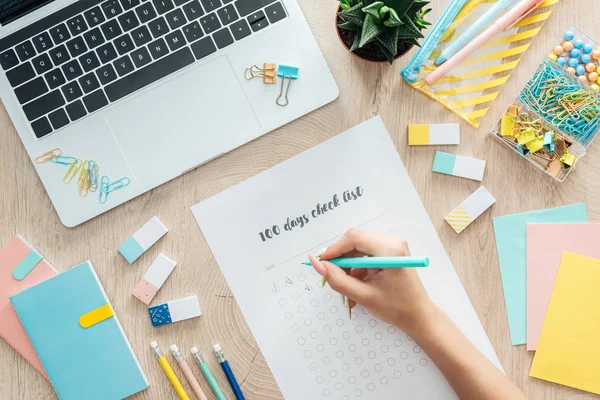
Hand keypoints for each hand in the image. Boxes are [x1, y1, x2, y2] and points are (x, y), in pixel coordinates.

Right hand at [307, 229, 434, 334]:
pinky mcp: (390, 252)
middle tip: (333, 278)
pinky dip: (357, 270)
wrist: (419, 316)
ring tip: (349, 290)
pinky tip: (358, 287)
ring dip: (349, 268)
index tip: (322, 264)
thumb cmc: (397, 308)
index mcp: (390, 250)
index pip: (354, 238)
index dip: (334, 250)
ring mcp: (392, 245)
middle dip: (341, 260)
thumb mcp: (363, 296)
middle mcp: (392, 242)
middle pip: (355, 241)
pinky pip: (364, 255)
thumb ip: (337, 279)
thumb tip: (317, 264)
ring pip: (358, 249)